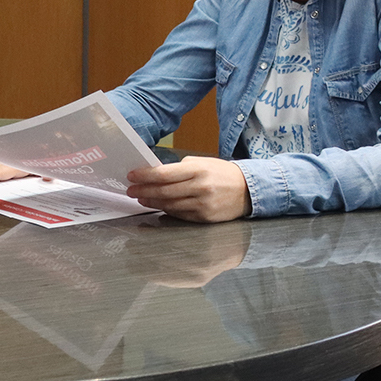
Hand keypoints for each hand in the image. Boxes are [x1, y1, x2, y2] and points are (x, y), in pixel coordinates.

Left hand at [126, 156, 249, 221]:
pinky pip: (180, 214)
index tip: (132, 176)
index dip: (145, 176)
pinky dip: (167, 210)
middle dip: (143, 190)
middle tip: (131, 190)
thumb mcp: (203, 163)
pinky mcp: (205, 217)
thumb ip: (181, 168)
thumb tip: (156, 173)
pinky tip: (159, 206)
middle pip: (163, 191)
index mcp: (198, 170)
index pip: (164, 174)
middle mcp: (200, 187)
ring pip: (169, 204)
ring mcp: (202, 204)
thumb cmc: (223, 174)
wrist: (248, 190)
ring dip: (152, 202)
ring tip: (141, 198)